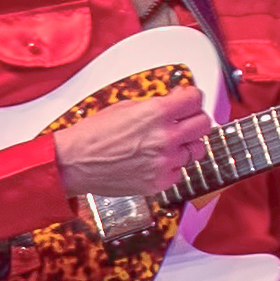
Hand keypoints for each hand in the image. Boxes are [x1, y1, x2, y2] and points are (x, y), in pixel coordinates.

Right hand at [51, 84, 211, 199]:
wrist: (74, 163)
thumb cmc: (93, 135)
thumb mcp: (126, 108)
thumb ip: (156, 106)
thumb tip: (175, 104)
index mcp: (156, 113)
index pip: (195, 99)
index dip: (192, 98)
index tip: (189, 100)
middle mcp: (165, 138)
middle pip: (204, 124)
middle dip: (195, 120)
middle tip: (185, 121)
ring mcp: (164, 162)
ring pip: (195, 151)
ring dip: (185, 145)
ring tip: (167, 144)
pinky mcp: (159, 182)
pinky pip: (179, 172)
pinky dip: (171, 166)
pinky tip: (154, 161)